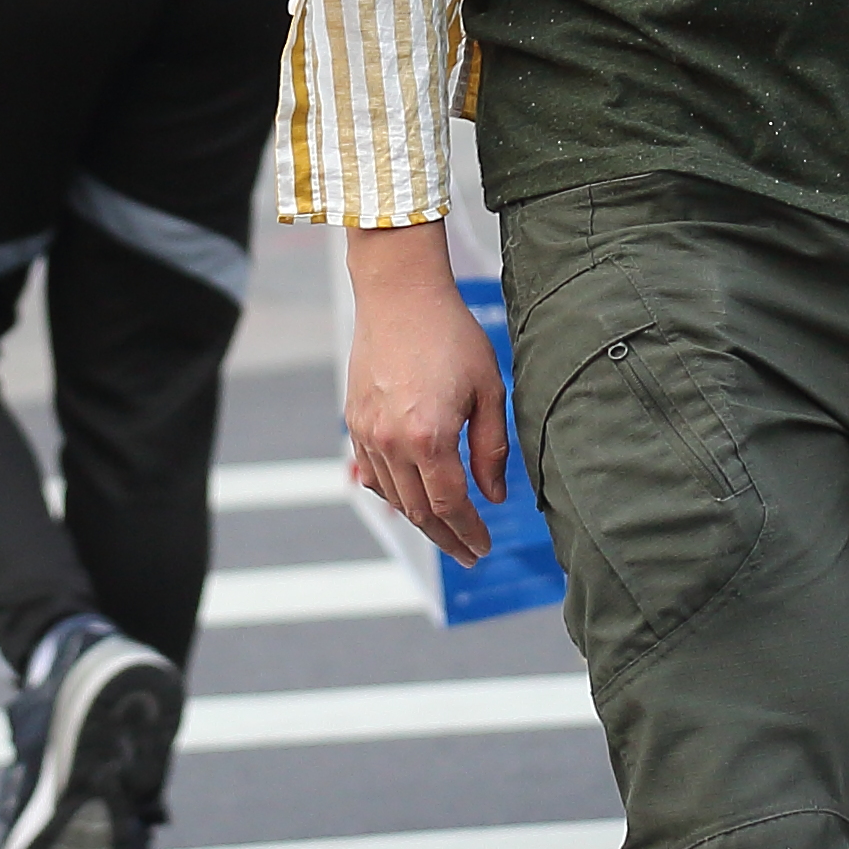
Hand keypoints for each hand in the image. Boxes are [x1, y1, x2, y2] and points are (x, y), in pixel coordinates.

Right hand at [343, 223, 509, 565]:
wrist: (399, 295)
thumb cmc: (451, 335)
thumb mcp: (488, 389)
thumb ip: (491, 448)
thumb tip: (493, 496)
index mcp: (429, 436)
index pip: (450, 506)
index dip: (469, 532)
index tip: (483, 547)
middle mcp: (392, 442)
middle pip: (418, 511)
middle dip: (446, 538)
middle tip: (468, 553)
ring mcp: (367, 433)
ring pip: (393, 497)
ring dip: (420, 520)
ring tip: (446, 530)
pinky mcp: (355, 421)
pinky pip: (372, 474)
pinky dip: (393, 493)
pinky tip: (411, 498)